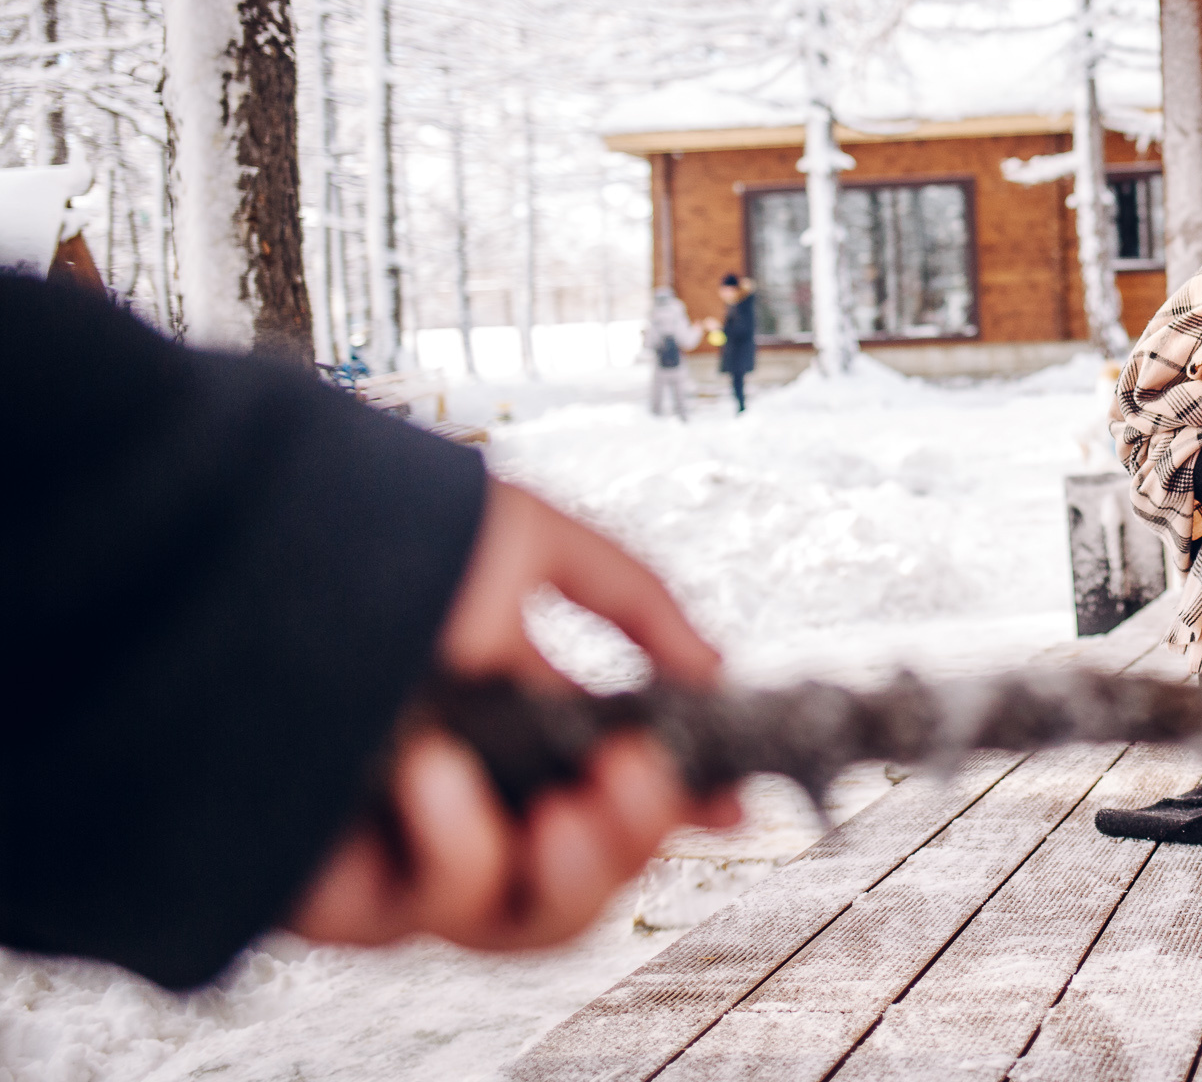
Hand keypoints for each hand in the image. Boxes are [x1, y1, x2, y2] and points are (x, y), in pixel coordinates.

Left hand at [287, 481, 740, 951]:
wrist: (219, 546)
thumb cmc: (356, 528)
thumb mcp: (524, 534)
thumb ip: (634, 602)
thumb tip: (717, 672)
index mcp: (517, 722)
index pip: (619, 793)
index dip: (682, 807)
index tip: (734, 802)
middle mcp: (468, 793)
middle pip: (588, 877)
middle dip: (636, 839)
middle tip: (637, 778)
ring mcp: (403, 845)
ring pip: (527, 921)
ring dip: (574, 865)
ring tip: (565, 799)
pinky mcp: (334, 885)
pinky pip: (426, 914)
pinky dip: (455, 846)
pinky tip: (431, 767)